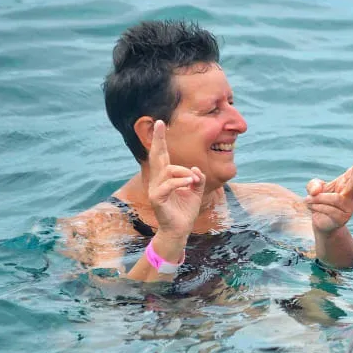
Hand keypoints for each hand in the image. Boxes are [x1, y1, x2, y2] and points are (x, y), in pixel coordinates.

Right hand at [147, 119, 204, 240]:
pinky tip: (189, 183)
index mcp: (166, 177)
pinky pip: (167, 184)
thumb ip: (197, 178)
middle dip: (159, 139)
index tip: (160, 123)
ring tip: (193, 181)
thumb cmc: (186, 210)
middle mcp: (157, 180)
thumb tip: (195, 169)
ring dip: (184, 173)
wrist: (181, 230)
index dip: (161, 140)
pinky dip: (180, 181)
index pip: (162, 156)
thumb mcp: (196, 191)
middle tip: (159, 123)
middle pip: (157, 156)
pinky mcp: (156, 198)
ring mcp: (155, 189)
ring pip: (168, 170)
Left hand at [305, 161, 352, 235]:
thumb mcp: (314, 189)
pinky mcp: (342, 219)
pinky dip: (317, 207)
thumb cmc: (320, 201)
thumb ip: (313, 185)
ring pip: (336, 199)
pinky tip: (311, 206)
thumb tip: (316, 191)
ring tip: (308, 199)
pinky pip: (330, 210)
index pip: (352, 176)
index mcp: (345, 185)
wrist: (319, 221)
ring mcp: (348, 208)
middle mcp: (350, 196)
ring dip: (319, 198)